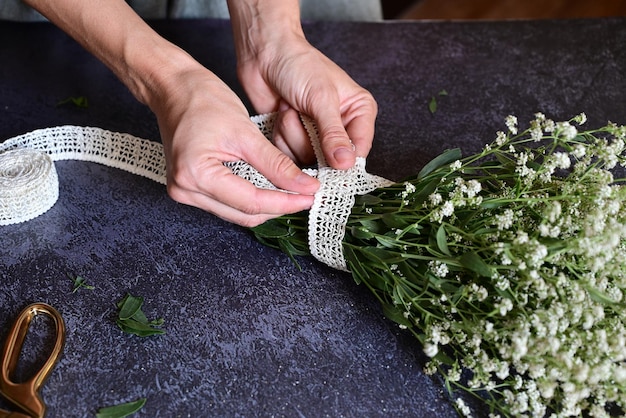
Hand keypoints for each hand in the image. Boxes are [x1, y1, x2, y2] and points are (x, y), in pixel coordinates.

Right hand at [150, 64, 319, 226]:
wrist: (173, 88)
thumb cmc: (203, 100)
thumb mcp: (246, 132)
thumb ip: (276, 164)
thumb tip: (305, 186)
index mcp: (196, 174)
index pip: (251, 202)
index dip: (285, 202)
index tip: (310, 196)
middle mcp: (185, 189)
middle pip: (244, 214)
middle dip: (278, 207)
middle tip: (307, 195)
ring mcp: (184, 191)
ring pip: (236, 213)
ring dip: (266, 206)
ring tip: (293, 193)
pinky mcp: (189, 188)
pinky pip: (227, 203)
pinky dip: (250, 199)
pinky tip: (271, 189)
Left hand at [228, 1, 377, 169]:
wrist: (265, 54)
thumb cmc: (299, 65)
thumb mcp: (321, 99)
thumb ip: (334, 134)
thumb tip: (346, 163)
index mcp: (358, 113)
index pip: (359, 150)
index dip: (344, 161)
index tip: (329, 161)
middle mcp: (340, 127)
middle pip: (330, 160)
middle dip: (310, 139)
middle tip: (303, 114)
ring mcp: (316, 135)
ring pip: (306, 159)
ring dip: (293, 133)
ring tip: (291, 107)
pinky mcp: (294, 139)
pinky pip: (288, 155)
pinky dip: (281, 135)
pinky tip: (281, 114)